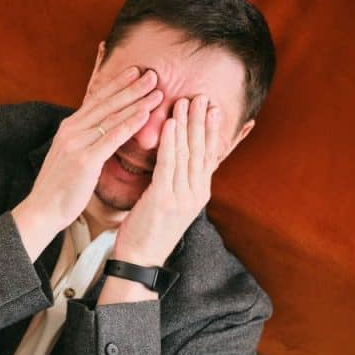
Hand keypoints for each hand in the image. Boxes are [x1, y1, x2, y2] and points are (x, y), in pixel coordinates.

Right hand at [21, 66, 163, 232]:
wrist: (42, 210)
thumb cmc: (60, 187)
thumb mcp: (69, 156)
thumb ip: (84, 140)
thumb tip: (100, 131)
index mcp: (68, 127)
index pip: (96, 100)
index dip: (117, 84)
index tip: (135, 71)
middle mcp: (71, 130)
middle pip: (106, 103)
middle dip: (131, 86)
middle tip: (153, 74)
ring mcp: (77, 143)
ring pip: (112, 116)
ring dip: (136, 101)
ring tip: (157, 90)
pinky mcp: (84, 160)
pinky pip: (112, 137)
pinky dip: (130, 123)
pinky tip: (145, 114)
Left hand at [113, 94, 223, 265]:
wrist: (141, 258)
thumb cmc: (151, 228)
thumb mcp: (173, 202)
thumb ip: (181, 180)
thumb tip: (185, 159)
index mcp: (200, 192)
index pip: (211, 155)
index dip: (212, 130)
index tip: (213, 107)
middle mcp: (196, 193)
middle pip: (203, 150)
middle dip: (203, 120)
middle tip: (203, 95)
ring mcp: (183, 197)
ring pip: (188, 153)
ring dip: (187, 124)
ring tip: (186, 101)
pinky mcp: (165, 199)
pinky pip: (169, 164)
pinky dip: (171, 142)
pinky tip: (170, 124)